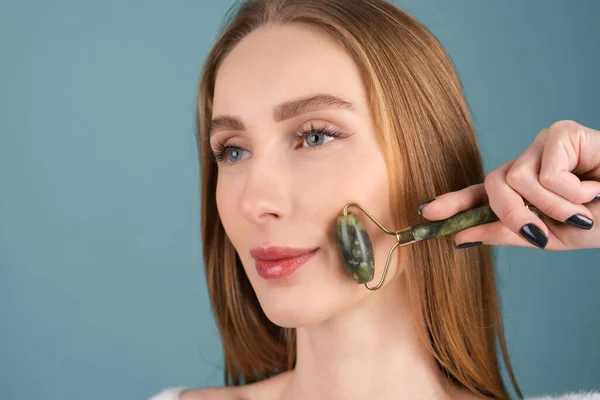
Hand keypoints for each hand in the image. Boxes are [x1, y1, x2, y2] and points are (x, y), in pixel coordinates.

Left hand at [418, 120, 599, 249]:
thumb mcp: (550, 236)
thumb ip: (507, 234)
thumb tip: (460, 236)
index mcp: (523, 192)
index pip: (480, 195)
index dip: (452, 202)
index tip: (424, 213)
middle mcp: (527, 165)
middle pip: (492, 186)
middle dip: (513, 215)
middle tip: (542, 232)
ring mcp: (543, 146)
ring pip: (516, 180)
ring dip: (554, 207)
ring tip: (584, 206)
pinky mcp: (561, 133)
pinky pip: (546, 173)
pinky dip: (572, 193)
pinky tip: (594, 186)